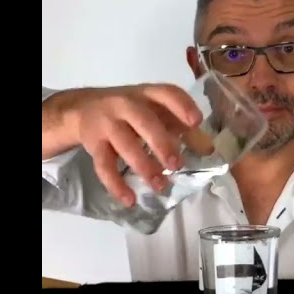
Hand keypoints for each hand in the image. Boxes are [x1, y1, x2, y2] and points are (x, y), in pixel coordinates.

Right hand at [69, 83, 213, 206]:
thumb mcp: (155, 112)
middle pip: (144, 121)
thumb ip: (181, 128)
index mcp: (148, 94)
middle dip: (161, 144)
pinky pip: (104, 165)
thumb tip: (209, 149)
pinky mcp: (94, 143)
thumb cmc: (132, 111)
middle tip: (177, 165)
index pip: (166, 93)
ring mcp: (107, 123)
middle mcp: (126, 104)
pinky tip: (130, 200)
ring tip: (161, 186)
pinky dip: (116, 185)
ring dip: (144, 167)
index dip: (182, 106)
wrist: (84, 108)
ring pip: (124, 145)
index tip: (196, 122)